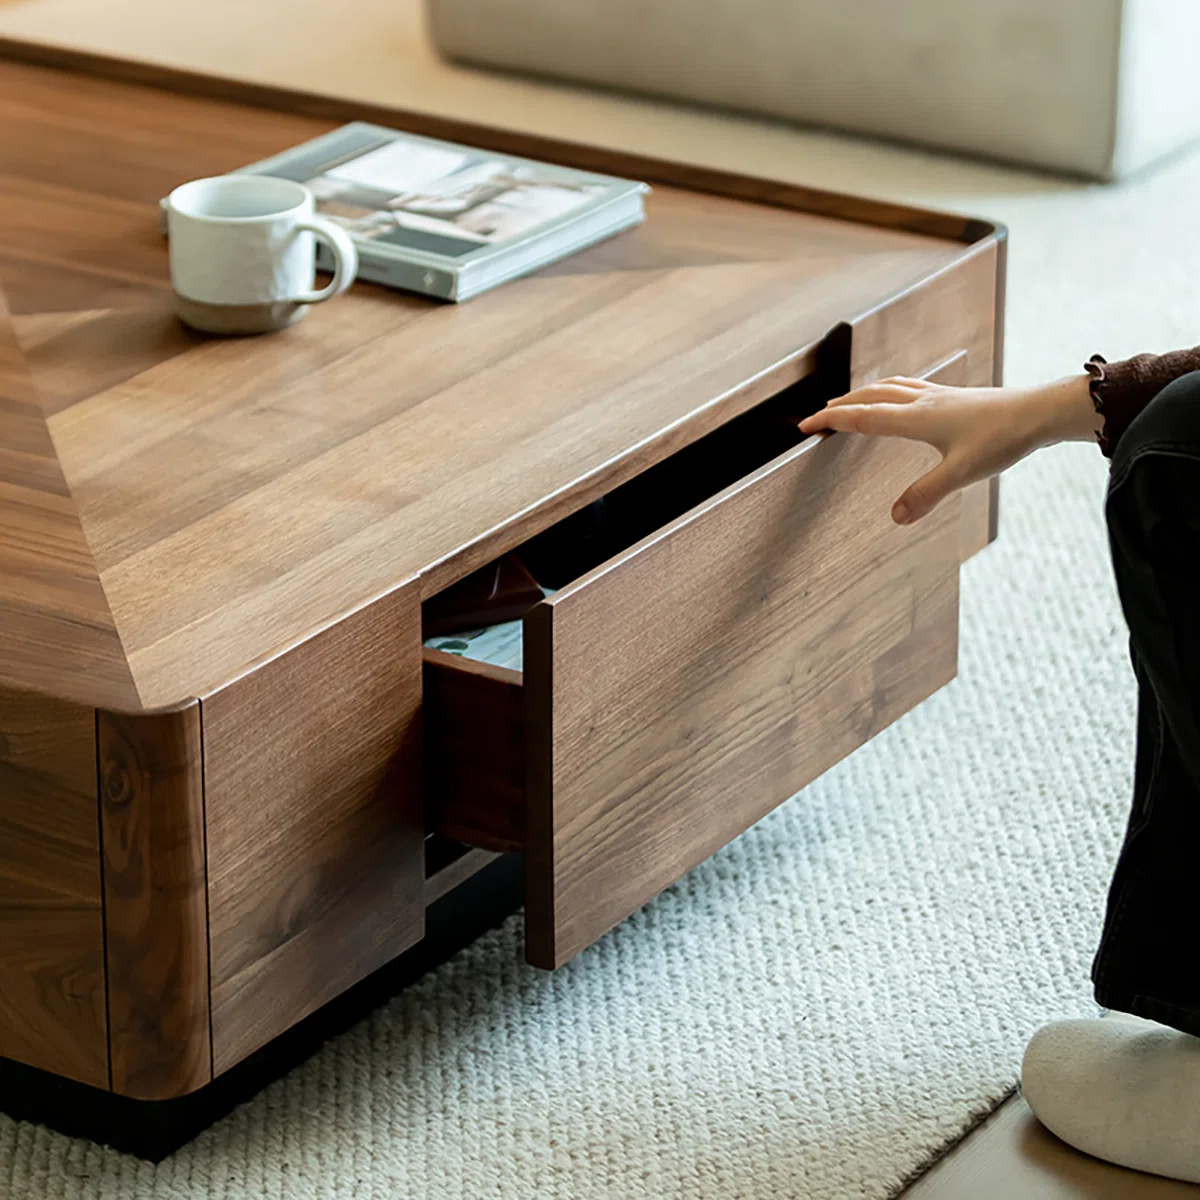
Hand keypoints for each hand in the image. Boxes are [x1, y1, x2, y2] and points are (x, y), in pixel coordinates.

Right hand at [798, 374, 1099, 523]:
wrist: (1040, 413)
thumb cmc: (1003, 439)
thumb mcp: (961, 473)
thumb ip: (925, 495)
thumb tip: (895, 517)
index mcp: (917, 418)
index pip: (862, 417)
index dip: (831, 421)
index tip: (805, 426)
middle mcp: (923, 401)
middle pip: (869, 397)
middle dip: (840, 406)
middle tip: (818, 416)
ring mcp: (939, 396)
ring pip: (889, 387)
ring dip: (864, 394)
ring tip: (850, 400)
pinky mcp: (954, 397)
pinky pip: (911, 387)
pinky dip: (891, 390)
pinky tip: (901, 397)